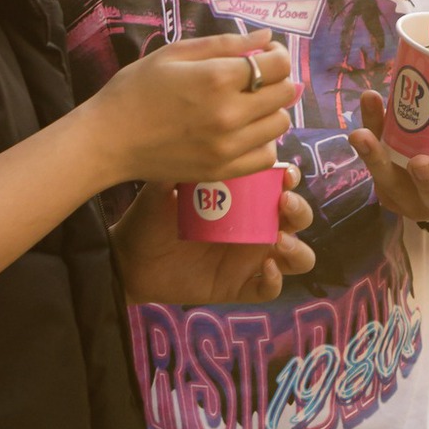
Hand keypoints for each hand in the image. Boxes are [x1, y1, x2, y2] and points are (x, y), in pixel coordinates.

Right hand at [88, 32, 300, 187]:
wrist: (107, 140)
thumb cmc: (135, 89)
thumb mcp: (175, 53)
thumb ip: (225, 44)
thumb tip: (265, 37)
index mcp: (218, 78)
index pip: (278, 64)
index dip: (276, 54)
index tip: (263, 54)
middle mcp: (230, 113)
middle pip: (285, 93)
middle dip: (277, 80)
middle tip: (256, 78)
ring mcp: (228, 146)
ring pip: (280, 125)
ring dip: (271, 111)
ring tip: (248, 106)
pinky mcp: (222, 171)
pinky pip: (266, 157)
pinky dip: (263, 142)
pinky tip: (244, 132)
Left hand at [110, 178, 316, 304]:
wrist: (129, 260)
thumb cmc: (149, 219)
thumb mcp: (164, 189)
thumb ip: (179, 168)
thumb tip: (188, 140)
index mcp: (244, 201)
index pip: (280, 186)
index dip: (290, 179)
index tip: (284, 172)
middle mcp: (254, 228)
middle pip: (298, 218)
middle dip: (299, 209)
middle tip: (283, 203)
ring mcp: (250, 259)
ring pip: (297, 257)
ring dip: (297, 248)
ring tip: (278, 241)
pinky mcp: (239, 286)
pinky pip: (269, 289)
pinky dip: (276, 281)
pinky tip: (266, 269)